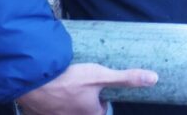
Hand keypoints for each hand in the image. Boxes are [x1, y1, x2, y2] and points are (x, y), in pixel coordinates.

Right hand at [16, 63, 157, 114]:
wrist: (32, 80)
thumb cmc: (68, 79)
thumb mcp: (101, 76)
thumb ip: (126, 79)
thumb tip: (154, 79)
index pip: (102, 110)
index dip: (102, 99)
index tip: (100, 88)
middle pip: (84, 109)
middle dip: (85, 97)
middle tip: (83, 81)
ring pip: (66, 108)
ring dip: (68, 97)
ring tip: (68, 82)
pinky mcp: (40, 112)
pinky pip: (50, 108)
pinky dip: (52, 99)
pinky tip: (52, 85)